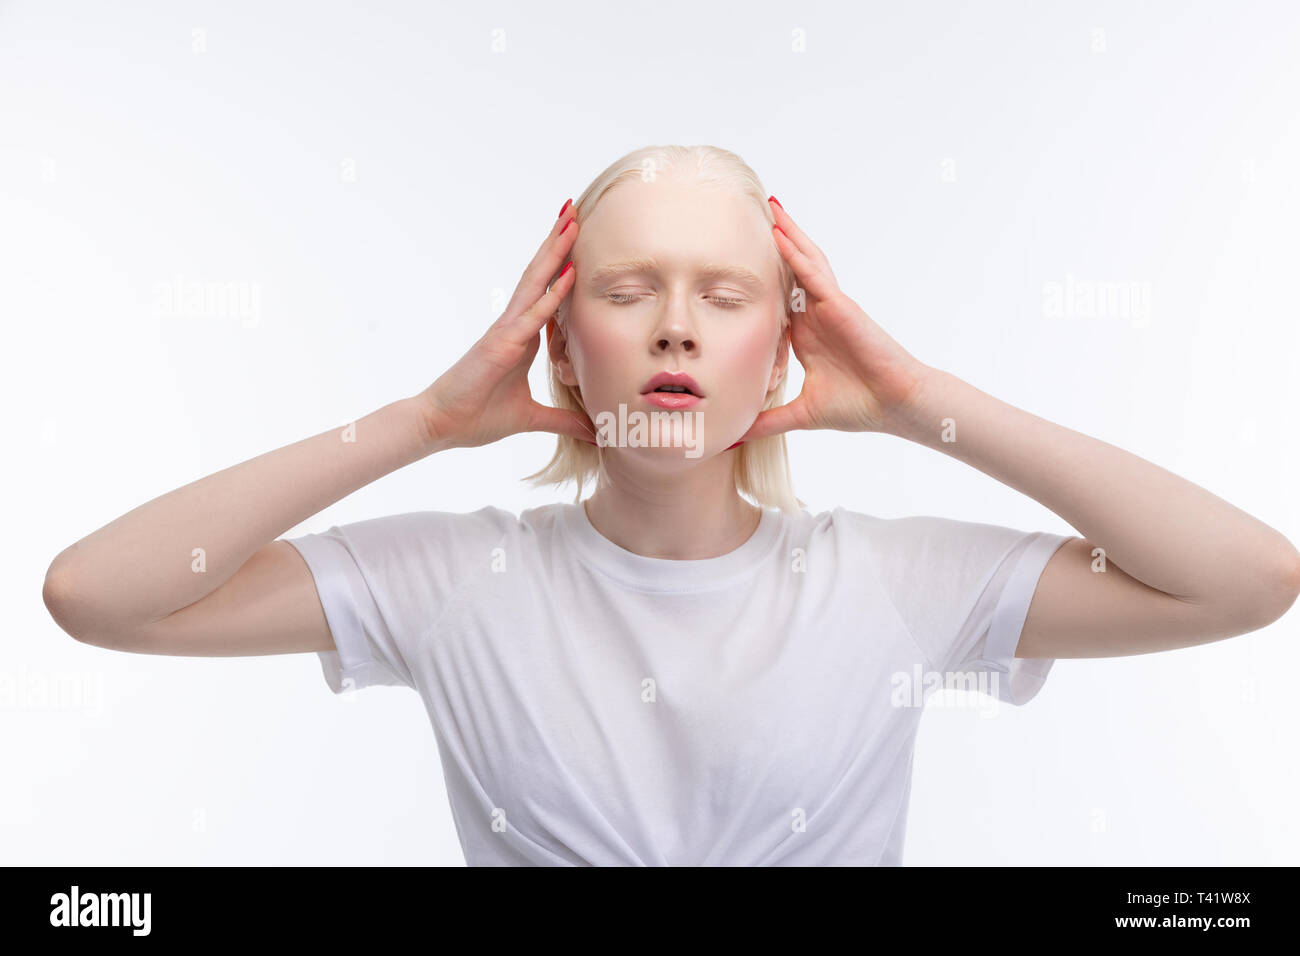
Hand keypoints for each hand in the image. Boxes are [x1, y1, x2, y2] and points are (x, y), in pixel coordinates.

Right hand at [415, 206, 597, 449]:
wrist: (441, 426)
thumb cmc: (477, 417)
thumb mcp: (532, 419)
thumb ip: (562, 421)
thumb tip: (593, 429)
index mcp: (523, 338)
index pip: (548, 294)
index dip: (564, 267)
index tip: (580, 240)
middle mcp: (515, 326)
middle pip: (541, 276)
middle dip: (559, 243)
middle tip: (577, 210)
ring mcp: (506, 331)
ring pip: (536, 283)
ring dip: (556, 252)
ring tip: (571, 220)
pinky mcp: (500, 344)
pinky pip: (532, 316)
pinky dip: (552, 294)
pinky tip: (569, 273)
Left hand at [738, 198, 930, 441]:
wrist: (894, 406)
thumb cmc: (859, 407)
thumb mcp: (801, 415)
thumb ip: (767, 422)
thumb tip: (735, 436)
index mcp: (806, 337)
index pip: (776, 300)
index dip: (758, 279)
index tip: (731, 262)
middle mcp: (816, 316)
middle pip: (789, 272)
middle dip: (772, 245)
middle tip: (747, 218)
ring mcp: (829, 307)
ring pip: (803, 263)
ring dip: (786, 235)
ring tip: (768, 208)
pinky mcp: (841, 305)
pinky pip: (815, 275)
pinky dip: (797, 254)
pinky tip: (780, 234)